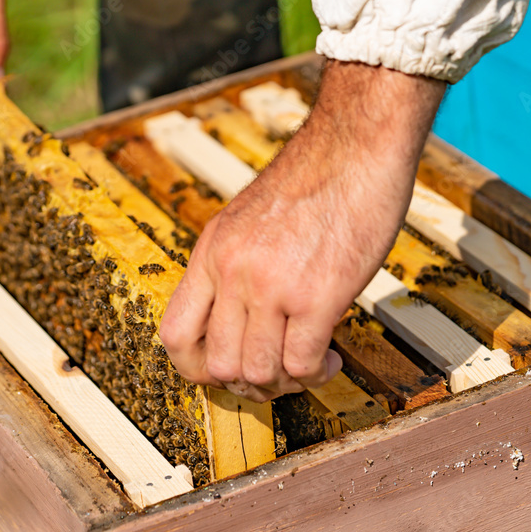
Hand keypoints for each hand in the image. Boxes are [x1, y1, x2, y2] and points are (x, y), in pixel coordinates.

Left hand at [160, 61, 446, 401]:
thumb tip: (236, 324)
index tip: (227, 369)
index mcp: (210, 254)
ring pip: (257, 373)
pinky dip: (316, 373)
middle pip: (217, 365)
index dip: (197, 368)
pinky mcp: (317, 295)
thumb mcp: (245, 221)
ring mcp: (271, 285)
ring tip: (308, 364)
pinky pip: (301, 364)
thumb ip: (233, 269)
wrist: (355, 147)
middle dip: (247, 384)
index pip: (175, 335)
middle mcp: (232, 272)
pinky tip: (330, 355)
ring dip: (285, 383)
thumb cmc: (312, 181)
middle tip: (277, 373)